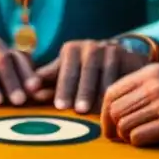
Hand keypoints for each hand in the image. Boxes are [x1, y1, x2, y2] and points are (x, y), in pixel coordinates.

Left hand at [34, 40, 148, 112]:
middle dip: (82, 91)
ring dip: (101, 94)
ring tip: (97, 112)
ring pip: (105, 74)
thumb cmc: (84, 72)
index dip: (63, 88)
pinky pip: (123, 75)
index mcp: (71, 49)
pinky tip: (116, 106)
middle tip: (79, 111)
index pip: (66, 70)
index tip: (60, 106)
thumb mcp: (67, 75)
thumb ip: (50, 83)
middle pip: (86, 71)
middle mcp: (90, 46)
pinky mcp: (128, 56)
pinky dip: (119, 91)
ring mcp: (111, 49)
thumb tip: (30, 92)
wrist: (118, 59)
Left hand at [101, 64, 158, 145]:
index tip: (108, 123)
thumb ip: (144, 86)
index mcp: (151, 72)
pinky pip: (140, 136)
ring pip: (125, 124)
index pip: (112, 91)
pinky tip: (147, 141)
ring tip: (134, 138)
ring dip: (126, 136)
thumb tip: (116, 105)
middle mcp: (154, 85)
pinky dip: (138, 142)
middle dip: (112, 127)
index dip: (104, 111)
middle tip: (117, 137)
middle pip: (115, 110)